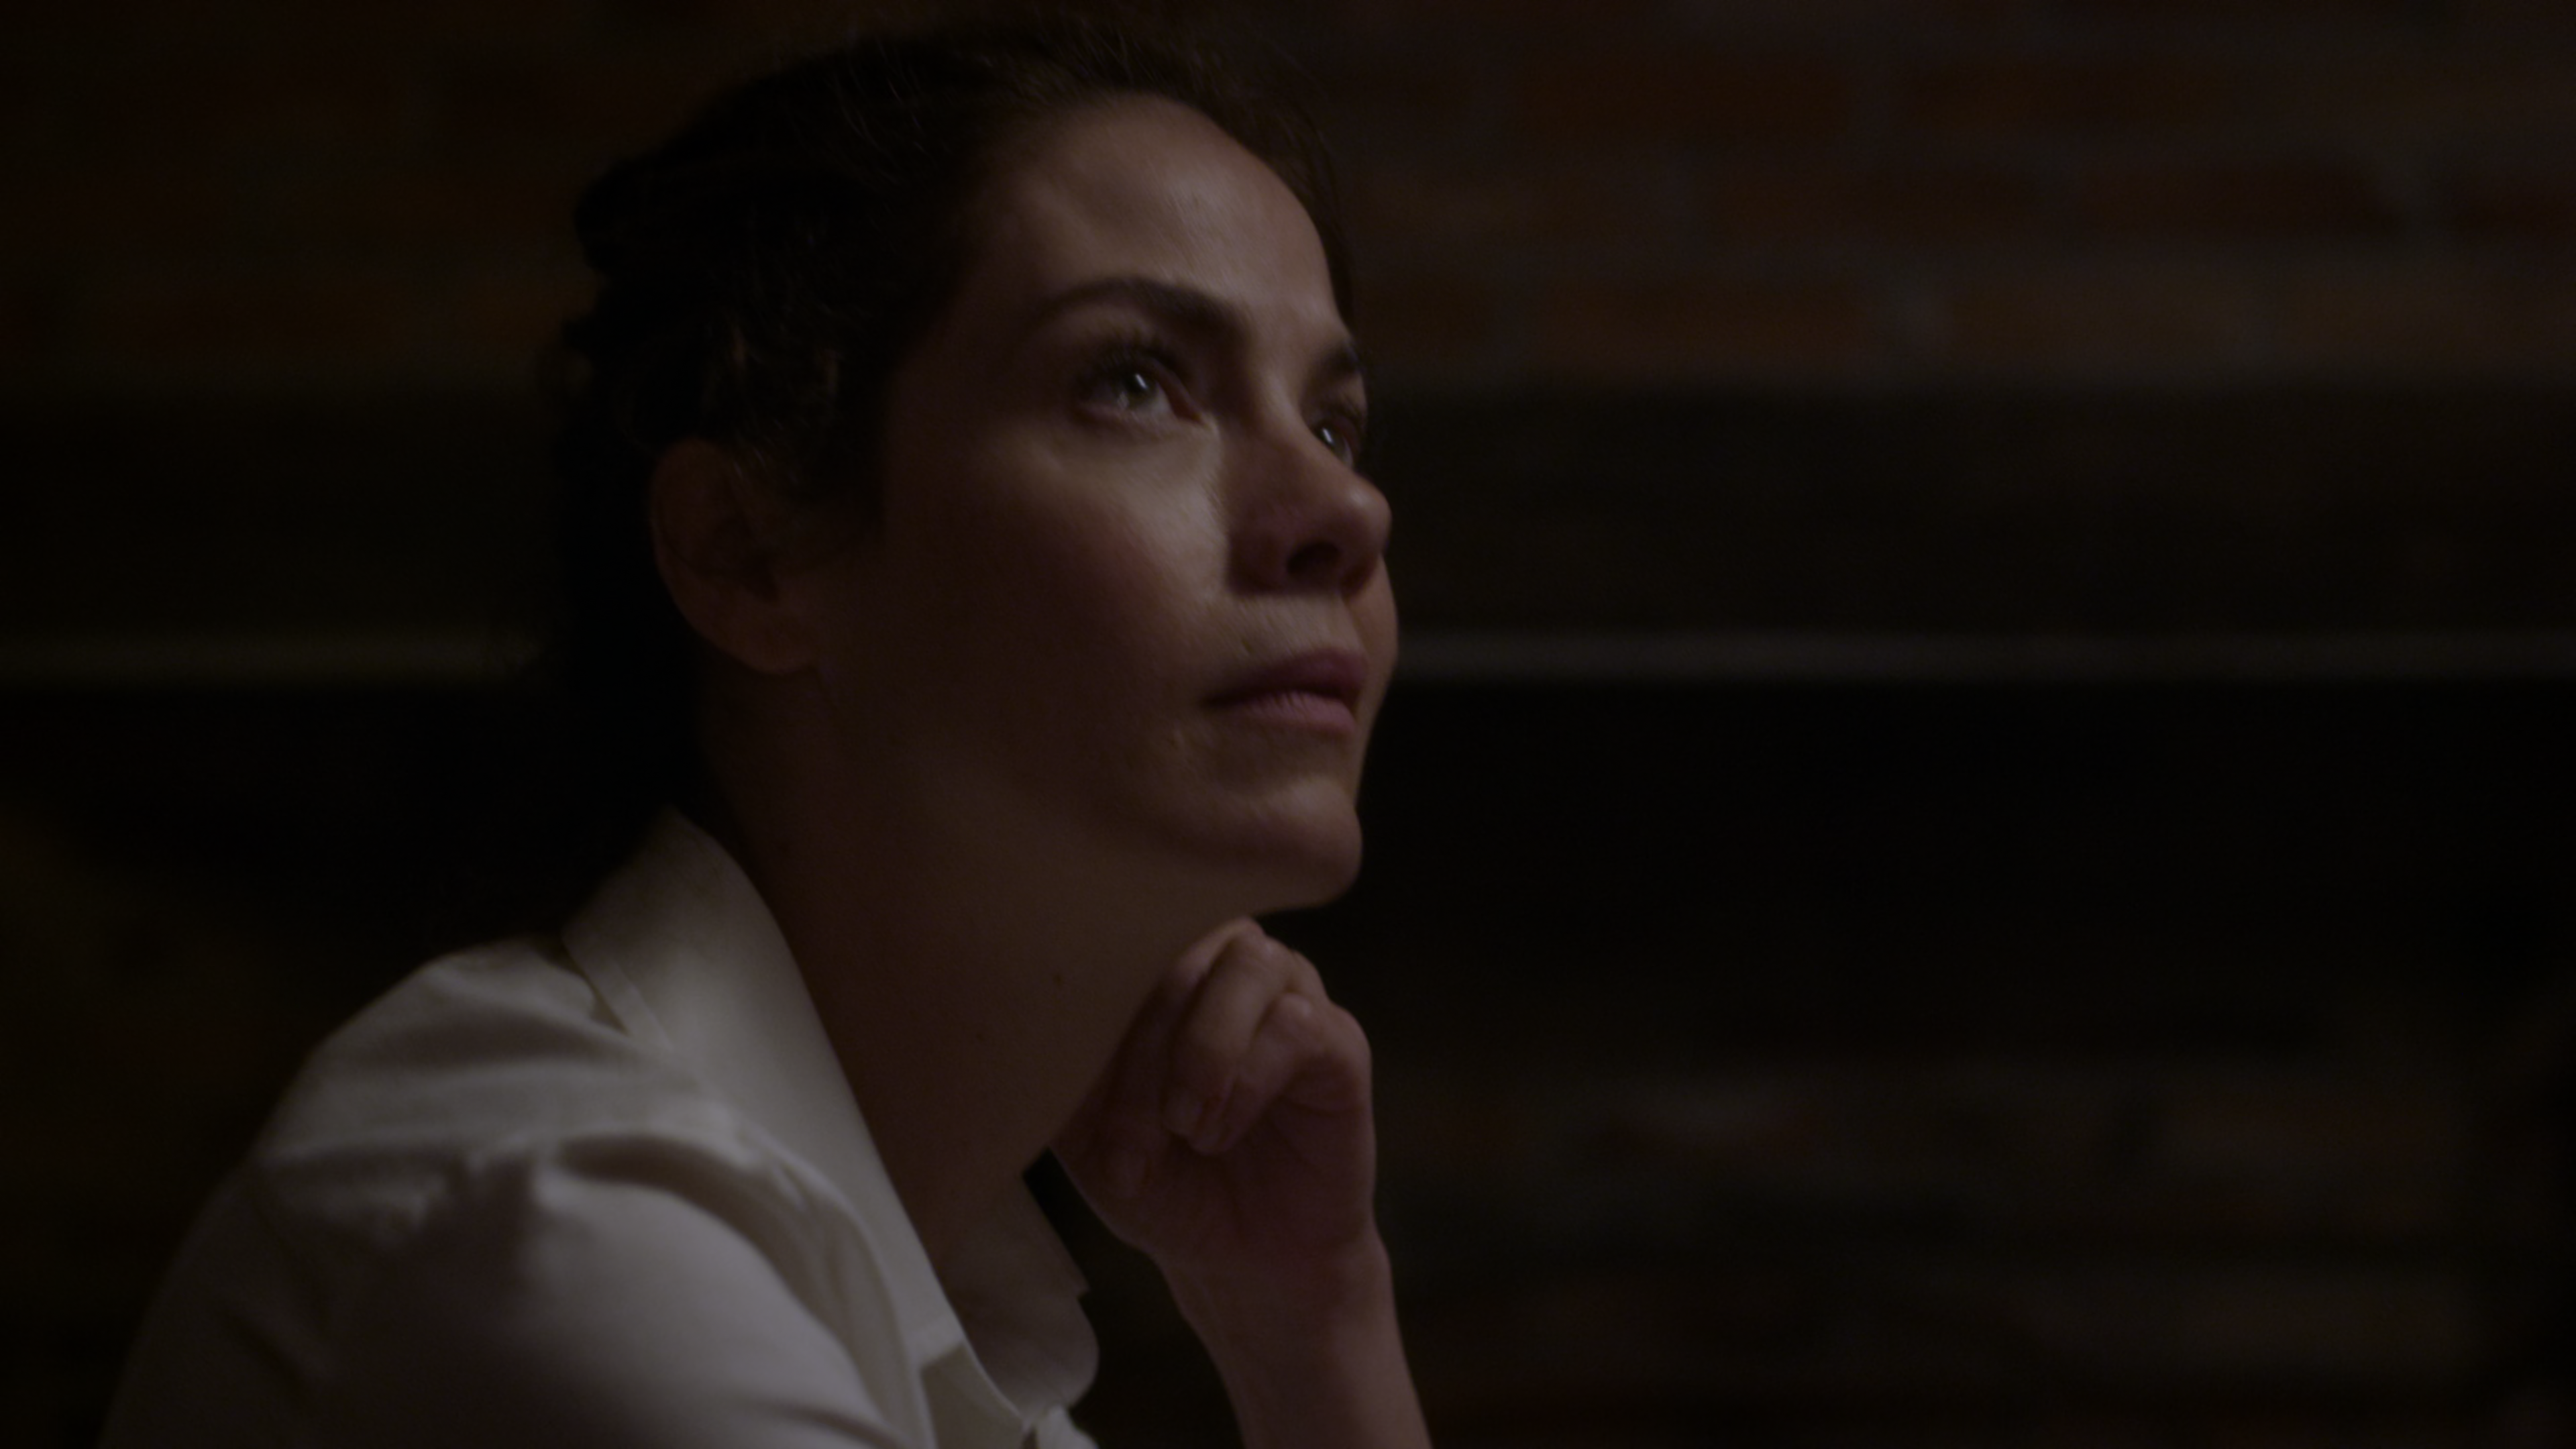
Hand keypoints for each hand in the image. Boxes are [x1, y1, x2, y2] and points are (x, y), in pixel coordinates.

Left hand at [1054, 919, 1377, 1281]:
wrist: (1242, 1263)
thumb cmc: (1164, 1185)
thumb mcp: (1088, 1135)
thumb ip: (1061, 1071)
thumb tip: (1021, 1019)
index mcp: (1159, 969)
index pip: (1115, 943)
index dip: (1089, 1019)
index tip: (1073, 1116)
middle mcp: (1226, 963)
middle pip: (1178, 950)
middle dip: (1142, 1058)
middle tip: (1128, 1152)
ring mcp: (1289, 994)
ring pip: (1246, 962)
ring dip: (1201, 1052)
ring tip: (1185, 1130)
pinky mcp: (1340, 1042)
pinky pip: (1297, 1022)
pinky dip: (1247, 1080)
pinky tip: (1222, 1134)